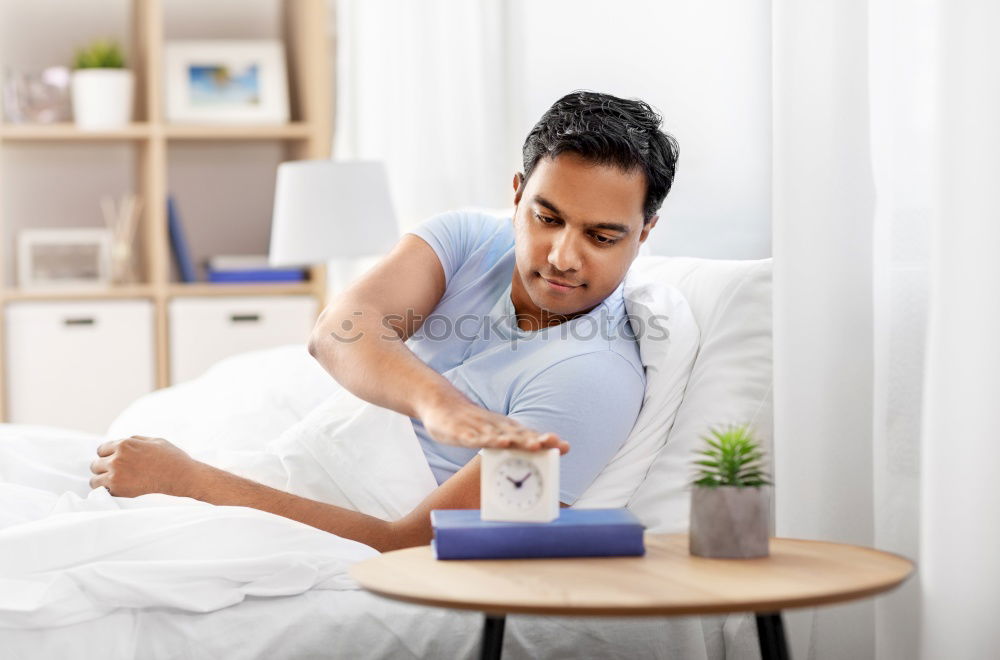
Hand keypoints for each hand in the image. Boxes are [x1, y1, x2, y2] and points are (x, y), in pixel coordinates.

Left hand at [89, 435, 205, 497]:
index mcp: (124, 444)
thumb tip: (122, 443)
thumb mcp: (153, 440)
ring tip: (113, 482)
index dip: (108, 455)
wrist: (180, 475)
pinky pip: (101, 490)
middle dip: (104, 467)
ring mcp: (116, 474)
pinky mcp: (118, 489)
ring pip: (94, 479)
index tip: (114, 461)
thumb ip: (134, 441)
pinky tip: (116, 489)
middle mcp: (117, 458)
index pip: (101, 449)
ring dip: (102, 480)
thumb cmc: (170, 457)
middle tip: (116, 472)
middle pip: (95, 464)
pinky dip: (106, 491)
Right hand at [418, 398, 569, 453]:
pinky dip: (483, 440)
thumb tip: (534, 455)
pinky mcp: (460, 432)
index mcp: (505, 429)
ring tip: (532, 445)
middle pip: (518, 435)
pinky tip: (493, 443)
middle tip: (553, 443)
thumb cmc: (471, 423)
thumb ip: (512, 442)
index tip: (566, 447)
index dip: (547, 441)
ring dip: (516, 440)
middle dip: (536, 440)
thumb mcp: (495, 432)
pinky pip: (472, 437)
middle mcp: (496, 427)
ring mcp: (478, 429)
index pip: (530, 436)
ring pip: (498, 435)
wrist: (441, 404)